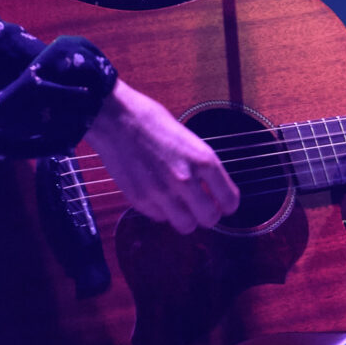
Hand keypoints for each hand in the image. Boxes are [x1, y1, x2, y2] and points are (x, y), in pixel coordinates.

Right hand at [83, 81, 238, 232]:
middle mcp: (186, 179)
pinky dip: (161, 211)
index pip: (229, 199)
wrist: (115, 118)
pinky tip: (157, 196)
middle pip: (210, 219)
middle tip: (202, 209)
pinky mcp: (140, 199)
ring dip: (186, 219)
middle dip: (208, 216)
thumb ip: (201, 166)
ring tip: (180, 207)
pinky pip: (160, 217)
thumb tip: (211, 190)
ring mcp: (162, 192)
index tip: (223, 204)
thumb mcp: (189, 139)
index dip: (228, 205)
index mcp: (204, 160)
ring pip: (186, 226)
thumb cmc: (151, 121)